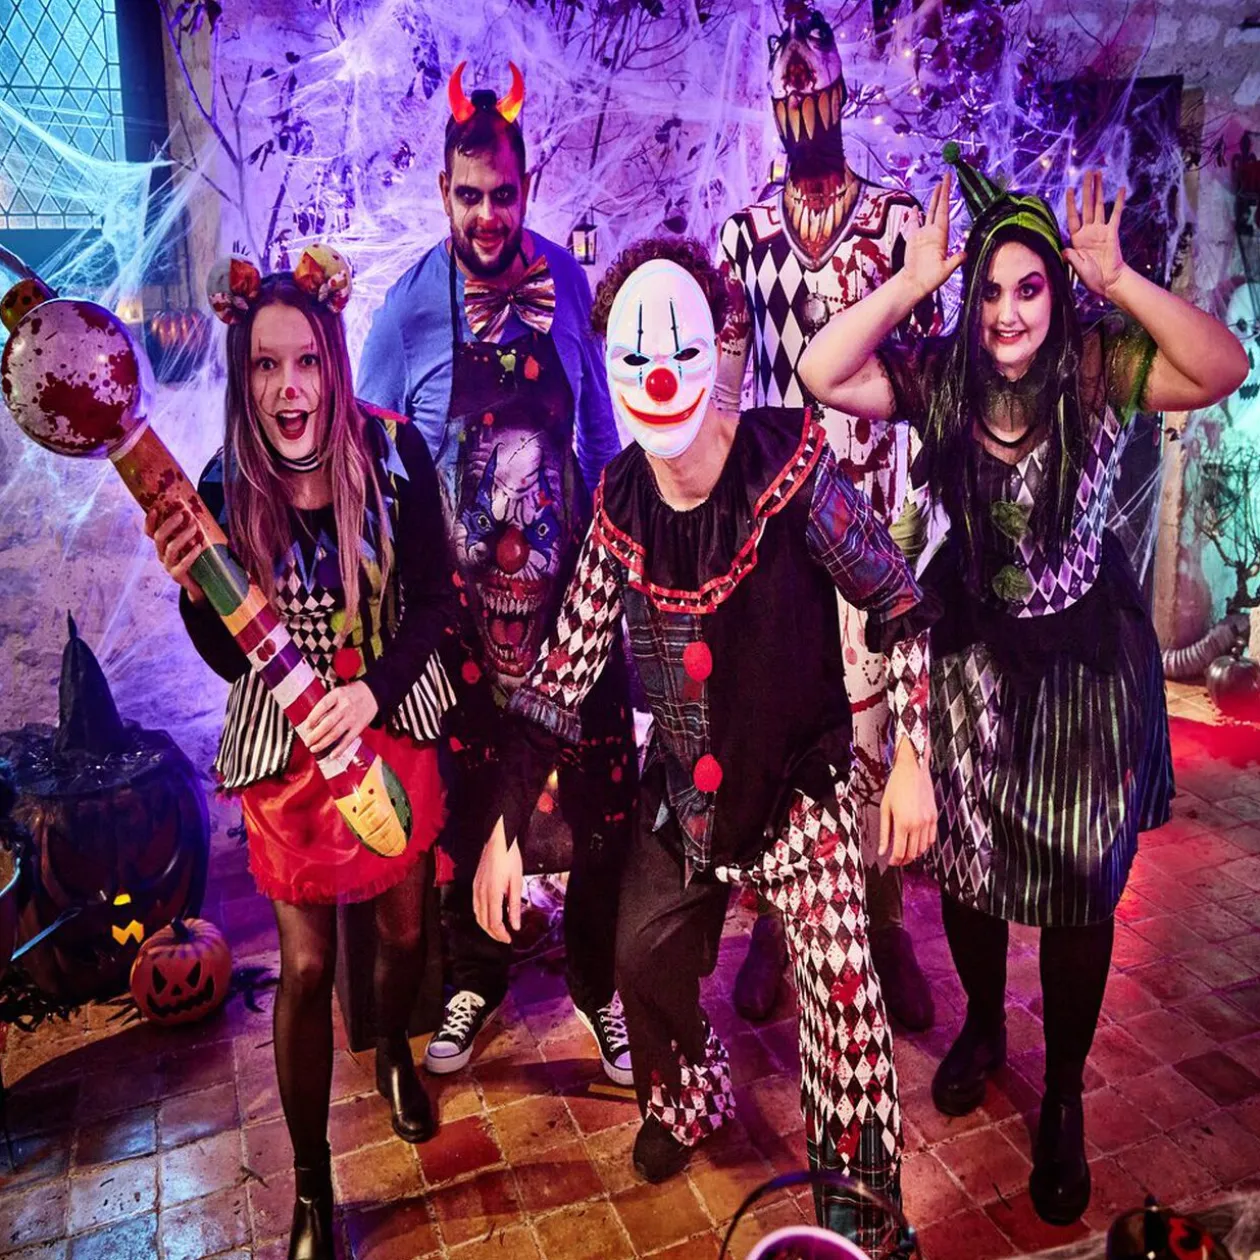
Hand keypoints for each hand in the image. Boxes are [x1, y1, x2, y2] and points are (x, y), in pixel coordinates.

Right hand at [144, 503, 205, 601]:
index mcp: (162, 544)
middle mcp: (162, 554)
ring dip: (182, 536)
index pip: (150, 532)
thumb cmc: (195, 558)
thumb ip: (189, 529)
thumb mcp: (190, 542)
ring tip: (194, 527)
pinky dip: (190, 555)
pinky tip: (198, 547)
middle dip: (169, 524)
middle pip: (159, 537)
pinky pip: (182, 564)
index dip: (150, 521)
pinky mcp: (177, 575)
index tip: (156, 508)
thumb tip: (196, 510)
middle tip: (182, 515)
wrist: (199, 583)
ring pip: (170, 549)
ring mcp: (168, 565)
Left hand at [304, 680, 377, 759]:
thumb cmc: (351, 694)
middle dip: (315, 735)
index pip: (322, 706)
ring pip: (335, 733)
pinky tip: (332, 755)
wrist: (373, 694)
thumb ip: (326, 705)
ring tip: (314, 748)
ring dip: (323, 743)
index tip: (306, 726)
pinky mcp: (359, 727)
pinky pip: (348, 740)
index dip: (312, 717)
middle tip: (307, 741)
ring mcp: (352, 717)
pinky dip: (339, 749)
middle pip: (327, 723)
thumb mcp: (338, 693)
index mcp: (337, 695)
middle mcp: (345, 706)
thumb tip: (311, 722)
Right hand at [474, 817, 522, 943]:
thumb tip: (516, 925)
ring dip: (486, 926)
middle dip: (493, 933)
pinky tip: (489, 916)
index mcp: (492, 893)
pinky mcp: (475, 884)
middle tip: (504, 938)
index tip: (509, 939)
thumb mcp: (517, 882)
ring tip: (498, 931)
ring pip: (477, 915)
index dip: (501, 934)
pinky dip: (481, 916)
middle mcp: (480, 893)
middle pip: (483, 921)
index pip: (493, 922)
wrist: (498, 840)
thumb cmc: (509, 858)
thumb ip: (515, 905)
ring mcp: (475, 888)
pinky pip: (475, 906)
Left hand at [878, 739, 936, 866]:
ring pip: (923, 848)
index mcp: (903, 822)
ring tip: (905, 852)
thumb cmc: (896, 785)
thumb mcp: (885, 808)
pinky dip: (924, 845)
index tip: (890, 862)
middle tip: (896, 860)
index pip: (900, 851)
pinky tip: (916, 843)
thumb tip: (882, 850)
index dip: (895, 861)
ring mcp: (928, 821)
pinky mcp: (934, 816)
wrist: (913, 769)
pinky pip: (931, 838)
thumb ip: (884, 832)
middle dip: (904, 860)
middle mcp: (918, 824)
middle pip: (913, 853)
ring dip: (915, 853)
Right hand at [901, 170, 966, 302]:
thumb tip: (965, 254)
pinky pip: (914, 224)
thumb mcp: (945, 270)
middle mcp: (933, 232)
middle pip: (938, 207)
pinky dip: (914, 215)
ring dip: (931, 200)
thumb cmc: (931, 279)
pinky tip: (916, 208)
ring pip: (928, 212)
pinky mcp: (913, 239)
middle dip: (941, 192)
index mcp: (941, 235)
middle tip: (945, 176)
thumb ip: (955, 261)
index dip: (946, 195)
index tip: (949, 181)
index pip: (944, 210)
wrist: (916, 283)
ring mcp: (923, 234)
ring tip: (935, 187)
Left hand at [1064, 169, 1127, 298]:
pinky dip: (1119, 202)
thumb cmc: (1091, 277)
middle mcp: (1088, 231)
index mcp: (1077, 239)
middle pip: (1086, 205)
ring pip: (1099, 206)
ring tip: (1099, 174)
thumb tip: (1064, 250)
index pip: (1072, 216)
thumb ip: (1070, 257)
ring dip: (1099, 190)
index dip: (1070, 203)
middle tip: (1087, 172)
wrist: (1108, 282)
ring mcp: (1101, 230)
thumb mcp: (1076, 267)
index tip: (1069, 189)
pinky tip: (1121, 190)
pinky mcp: (1112, 232)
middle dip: (1086, 189)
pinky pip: (1116, 214)